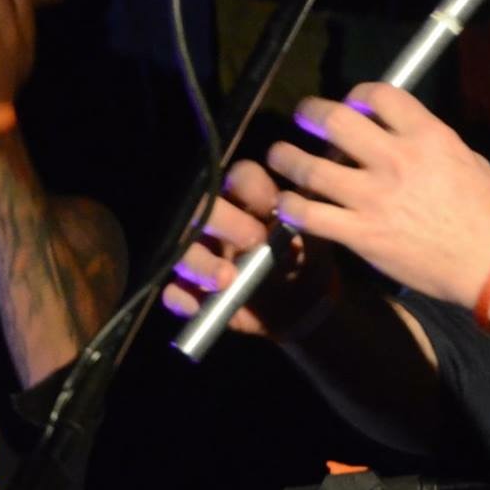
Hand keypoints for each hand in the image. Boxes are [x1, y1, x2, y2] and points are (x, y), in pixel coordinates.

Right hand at [164, 159, 333, 339]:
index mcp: (250, 204)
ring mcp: (200, 257)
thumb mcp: (316, 240)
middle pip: (203, 210)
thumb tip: (294, 206)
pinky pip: (173, 292)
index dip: (250, 187)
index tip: (273, 206)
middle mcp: (219, 225)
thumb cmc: (309, 264)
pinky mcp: (191, 291)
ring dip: (201, 264)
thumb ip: (304, 222)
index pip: (240, 178)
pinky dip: (182, 298)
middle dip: (224, 221)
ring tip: (226, 279)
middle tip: (254, 240)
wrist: (306, 310)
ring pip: (182, 251)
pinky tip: (198, 305)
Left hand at [265, 83, 489, 313]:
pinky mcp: (360, 233)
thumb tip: (400, 133)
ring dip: (286, 158)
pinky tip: (284, 202)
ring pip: (310, 168)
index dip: (356, 94)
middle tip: (302, 116)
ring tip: (278, 155)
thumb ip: (428, 143)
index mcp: (428, 137)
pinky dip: (290, 206)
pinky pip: (309, 215)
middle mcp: (396, 161)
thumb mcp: (465, 160)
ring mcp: (374, 198)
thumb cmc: (485, 213)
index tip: (347, 102)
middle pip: (335, 121)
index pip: (379, 96)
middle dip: (310, 112)